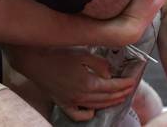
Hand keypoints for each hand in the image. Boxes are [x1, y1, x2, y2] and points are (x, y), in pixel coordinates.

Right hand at [8, 46, 135, 109]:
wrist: (34, 59)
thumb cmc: (57, 53)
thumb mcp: (83, 53)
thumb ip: (99, 64)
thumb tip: (109, 74)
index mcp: (88, 83)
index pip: (113, 87)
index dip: (125, 84)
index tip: (133, 80)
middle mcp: (81, 96)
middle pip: (107, 99)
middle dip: (121, 94)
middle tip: (129, 88)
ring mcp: (71, 101)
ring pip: (96, 106)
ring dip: (109, 103)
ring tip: (117, 97)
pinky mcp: (62, 102)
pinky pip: (78, 114)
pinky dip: (87, 113)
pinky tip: (92, 109)